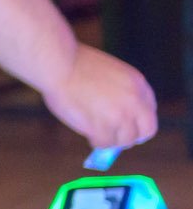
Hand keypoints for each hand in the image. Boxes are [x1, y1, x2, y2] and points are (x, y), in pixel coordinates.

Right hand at [42, 44, 157, 149]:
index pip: (149, 111)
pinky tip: (87, 134)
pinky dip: (96, 142)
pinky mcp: (103, 126)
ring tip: (96, 134)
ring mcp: (120, 115)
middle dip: (132, 136)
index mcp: (138, 83)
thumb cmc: (74, 64)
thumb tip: (116, 117)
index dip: (137, 121)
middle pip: (146, 130)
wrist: (58, 64)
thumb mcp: (109, 73)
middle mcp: (134, 101)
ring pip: (124, 140)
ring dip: (111, 140)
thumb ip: (118, 92)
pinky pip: (104, 143)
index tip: (126, 125)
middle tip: (117, 138)